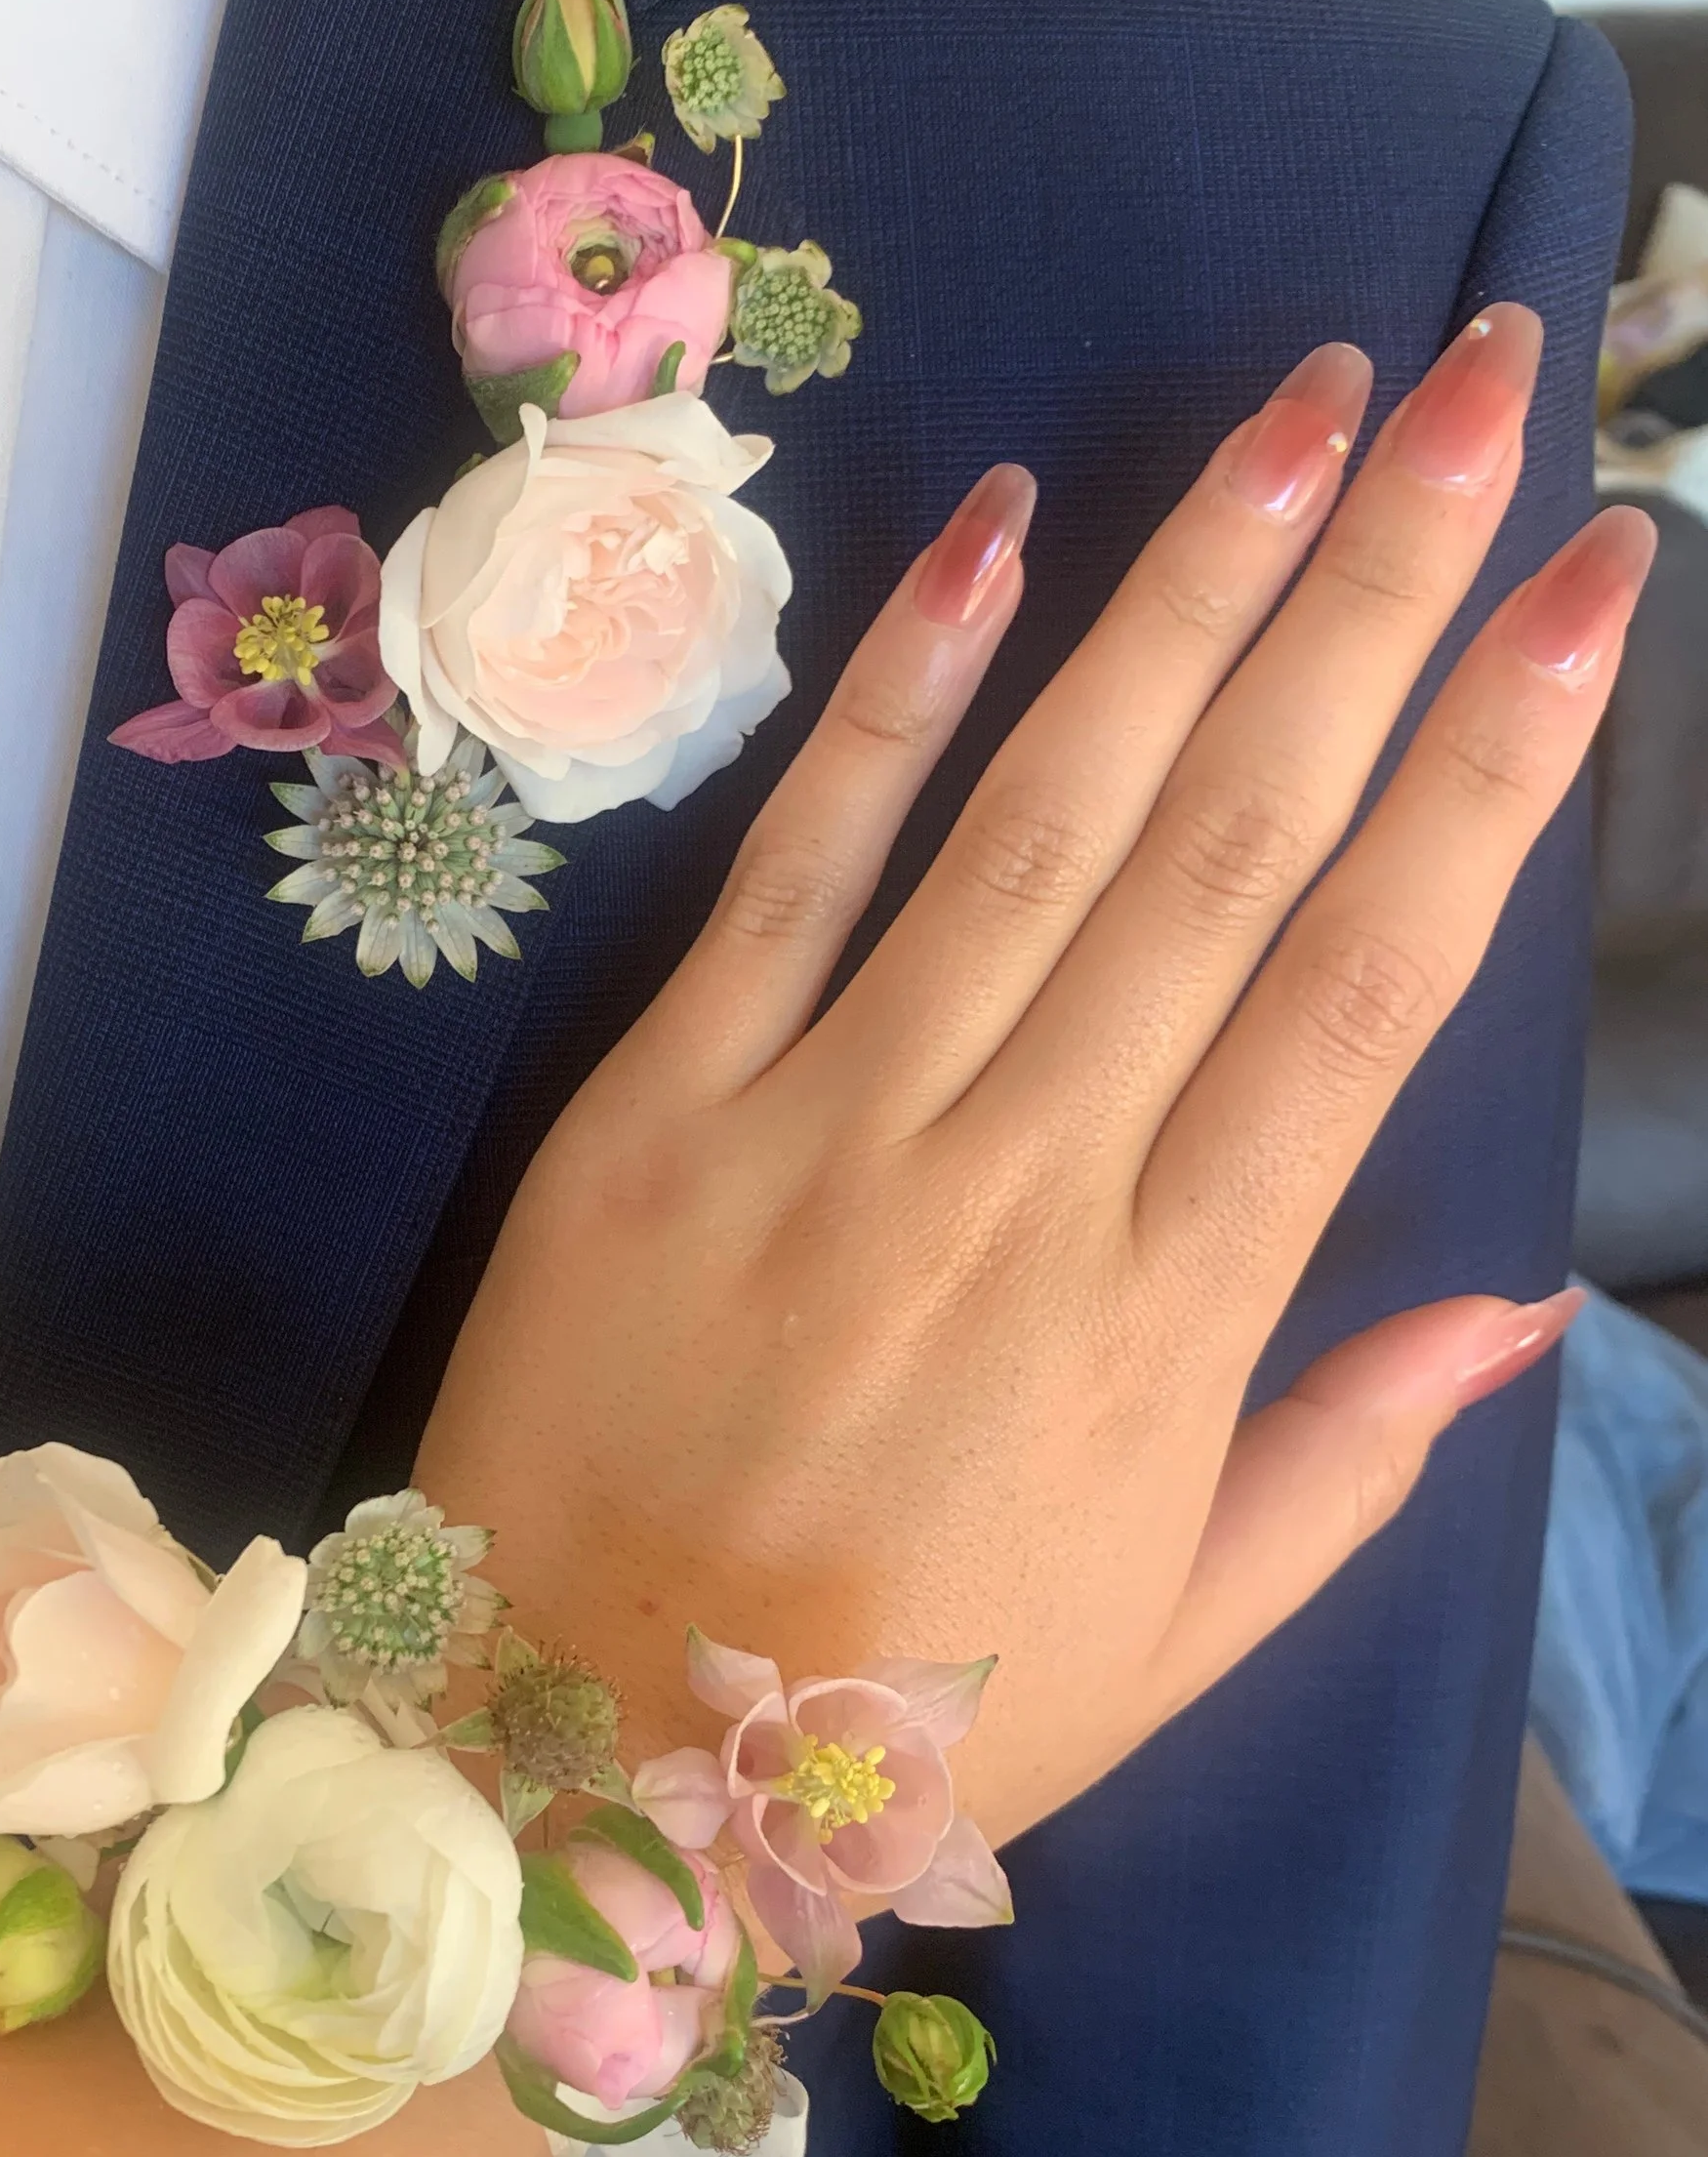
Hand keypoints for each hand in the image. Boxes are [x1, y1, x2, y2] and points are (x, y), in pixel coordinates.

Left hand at [416, 309, 1646, 1848]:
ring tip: (1302, 405)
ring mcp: (829, 1123)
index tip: (1590, 582)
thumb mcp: (1169, 1646)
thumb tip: (1522, 1309)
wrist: (567, 1769)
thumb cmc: (890, 1722)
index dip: (1496, 766)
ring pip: (1040, 818)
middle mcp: (1024, 1183)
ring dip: (1183, 595)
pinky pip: (794, 868)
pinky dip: (894, 697)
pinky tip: (1003, 538)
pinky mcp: (658, 1100)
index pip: (1374, 988)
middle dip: (1374, 596)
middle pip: (1235, 843)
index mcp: (1173, 1319)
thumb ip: (1343, 1464)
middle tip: (1488, 386)